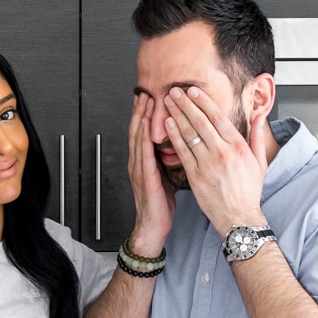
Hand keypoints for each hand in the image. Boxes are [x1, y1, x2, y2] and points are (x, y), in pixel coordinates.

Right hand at [127, 92, 175, 254]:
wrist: (152, 226)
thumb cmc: (160, 205)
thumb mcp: (165, 178)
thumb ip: (168, 161)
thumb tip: (180, 147)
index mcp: (145, 162)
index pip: (144, 132)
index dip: (146, 114)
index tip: (152, 97)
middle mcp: (139, 162)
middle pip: (137, 130)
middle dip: (141, 110)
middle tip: (146, 91)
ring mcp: (139, 169)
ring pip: (137, 137)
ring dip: (140, 118)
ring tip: (145, 100)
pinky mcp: (144, 177)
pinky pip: (143, 154)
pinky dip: (143, 138)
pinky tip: (145, 125)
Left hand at [164, 86, 267, 238]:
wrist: (238, 217)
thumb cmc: (248, 192)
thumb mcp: (259, 162)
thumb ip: (257, 137)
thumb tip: (259, 116)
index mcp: (238, 146)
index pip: (218, 117)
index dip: (204, 102)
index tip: (193, 91)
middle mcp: (222, 152)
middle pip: (201, 121)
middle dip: (186, 103)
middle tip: (175, 90)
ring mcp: (207, 163)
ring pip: (189, 133)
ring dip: (177, 114)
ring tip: (168, 102)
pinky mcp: (195, 175)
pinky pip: (182, 151)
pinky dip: (174, 135)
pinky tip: (168, 124)